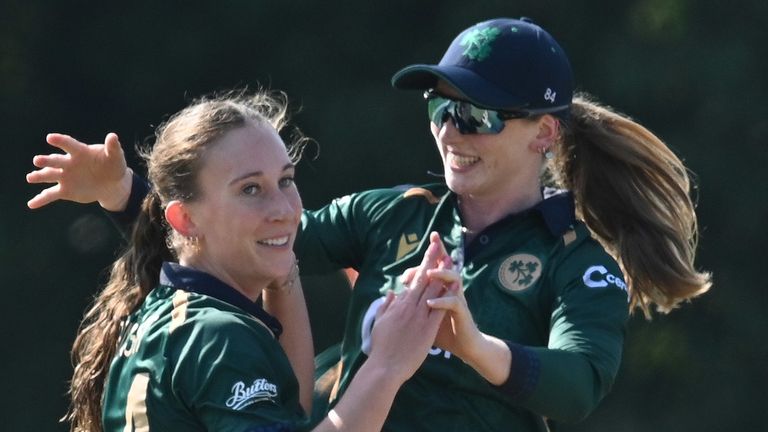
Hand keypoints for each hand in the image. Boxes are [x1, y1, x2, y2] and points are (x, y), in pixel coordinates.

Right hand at [26, 133, 131, 210]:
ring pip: (49, 176)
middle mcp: (68, 163)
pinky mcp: (65, 190)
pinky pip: (50, 195)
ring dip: (39, 176)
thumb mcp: (115, 156)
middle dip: (46, 161)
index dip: (60, 141)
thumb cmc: (112, 165)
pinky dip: (41, 199)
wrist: (112, 184)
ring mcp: (65, 177)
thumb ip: (113, 147)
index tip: (50, 138)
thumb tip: (113, 136)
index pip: (69, 144)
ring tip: (30, 178)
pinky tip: (31, 204)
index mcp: (80, 152)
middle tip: (37, 160)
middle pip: (55, 161)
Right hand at [367, 238, 447, 382]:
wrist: (385, 367)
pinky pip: (440, 308)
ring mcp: (419, 317)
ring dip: (443, 274)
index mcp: (399, 304)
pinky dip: (448, 296)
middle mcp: (410, 306)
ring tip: (451, 259)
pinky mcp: (428, 329)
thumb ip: (386, 305)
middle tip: (439, 244)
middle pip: (424, 279)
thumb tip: (392, 292)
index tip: (430, 250)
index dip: (423, 264)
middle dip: (432, 260)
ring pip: (433, 290)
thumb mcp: (380, 322)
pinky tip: (456, 286)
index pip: (414, 279)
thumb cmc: (381, 347)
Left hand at [401, 233, 482, 361]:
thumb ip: (410, 304)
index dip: (422, 264)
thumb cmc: (443, 331)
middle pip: (445, 266)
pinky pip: (453, 302)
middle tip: (434, 237)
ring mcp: (457, 299)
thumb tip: (392, 295)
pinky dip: (442, 301)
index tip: (404, 273)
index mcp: (439, 291)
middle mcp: (450, 290)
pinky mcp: (462, 311)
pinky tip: (431, 302)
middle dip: (439, 251)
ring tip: (430, 274)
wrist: (464, 346)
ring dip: (442, 274)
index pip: (431, 271)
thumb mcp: (424, 316)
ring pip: (453, 279)